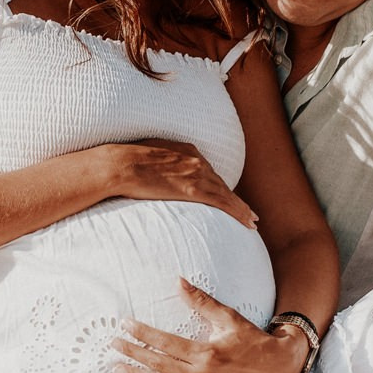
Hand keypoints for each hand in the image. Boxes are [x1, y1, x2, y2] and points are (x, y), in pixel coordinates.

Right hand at [104, 140, 257, 229]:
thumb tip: (150, 176)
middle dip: (233, 197)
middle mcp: (196, 160)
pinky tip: (247, 222)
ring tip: (251, 221)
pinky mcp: (194, 189)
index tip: (224, 194)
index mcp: (185, 150)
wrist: (121, 164)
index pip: (206, 171)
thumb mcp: (145, 157)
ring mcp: (197, 174)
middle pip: (220, 183)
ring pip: (226, 194)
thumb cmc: (124, 163)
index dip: (217, 185)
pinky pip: (223, 203)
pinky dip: (238, 212)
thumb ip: (156, 165)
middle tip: (246, 211)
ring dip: (241, 209)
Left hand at [114, 280, 306, 372]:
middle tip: (113, 345)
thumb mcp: (229, 318)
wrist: (277, 368)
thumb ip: (202, 302)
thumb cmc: (253, 341)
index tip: (124, 325)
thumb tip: (179, 282)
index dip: (143, 334)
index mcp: (206, 354)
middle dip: (133, 353)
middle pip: (158, 364)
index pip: (165, 343)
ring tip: (117, 368)